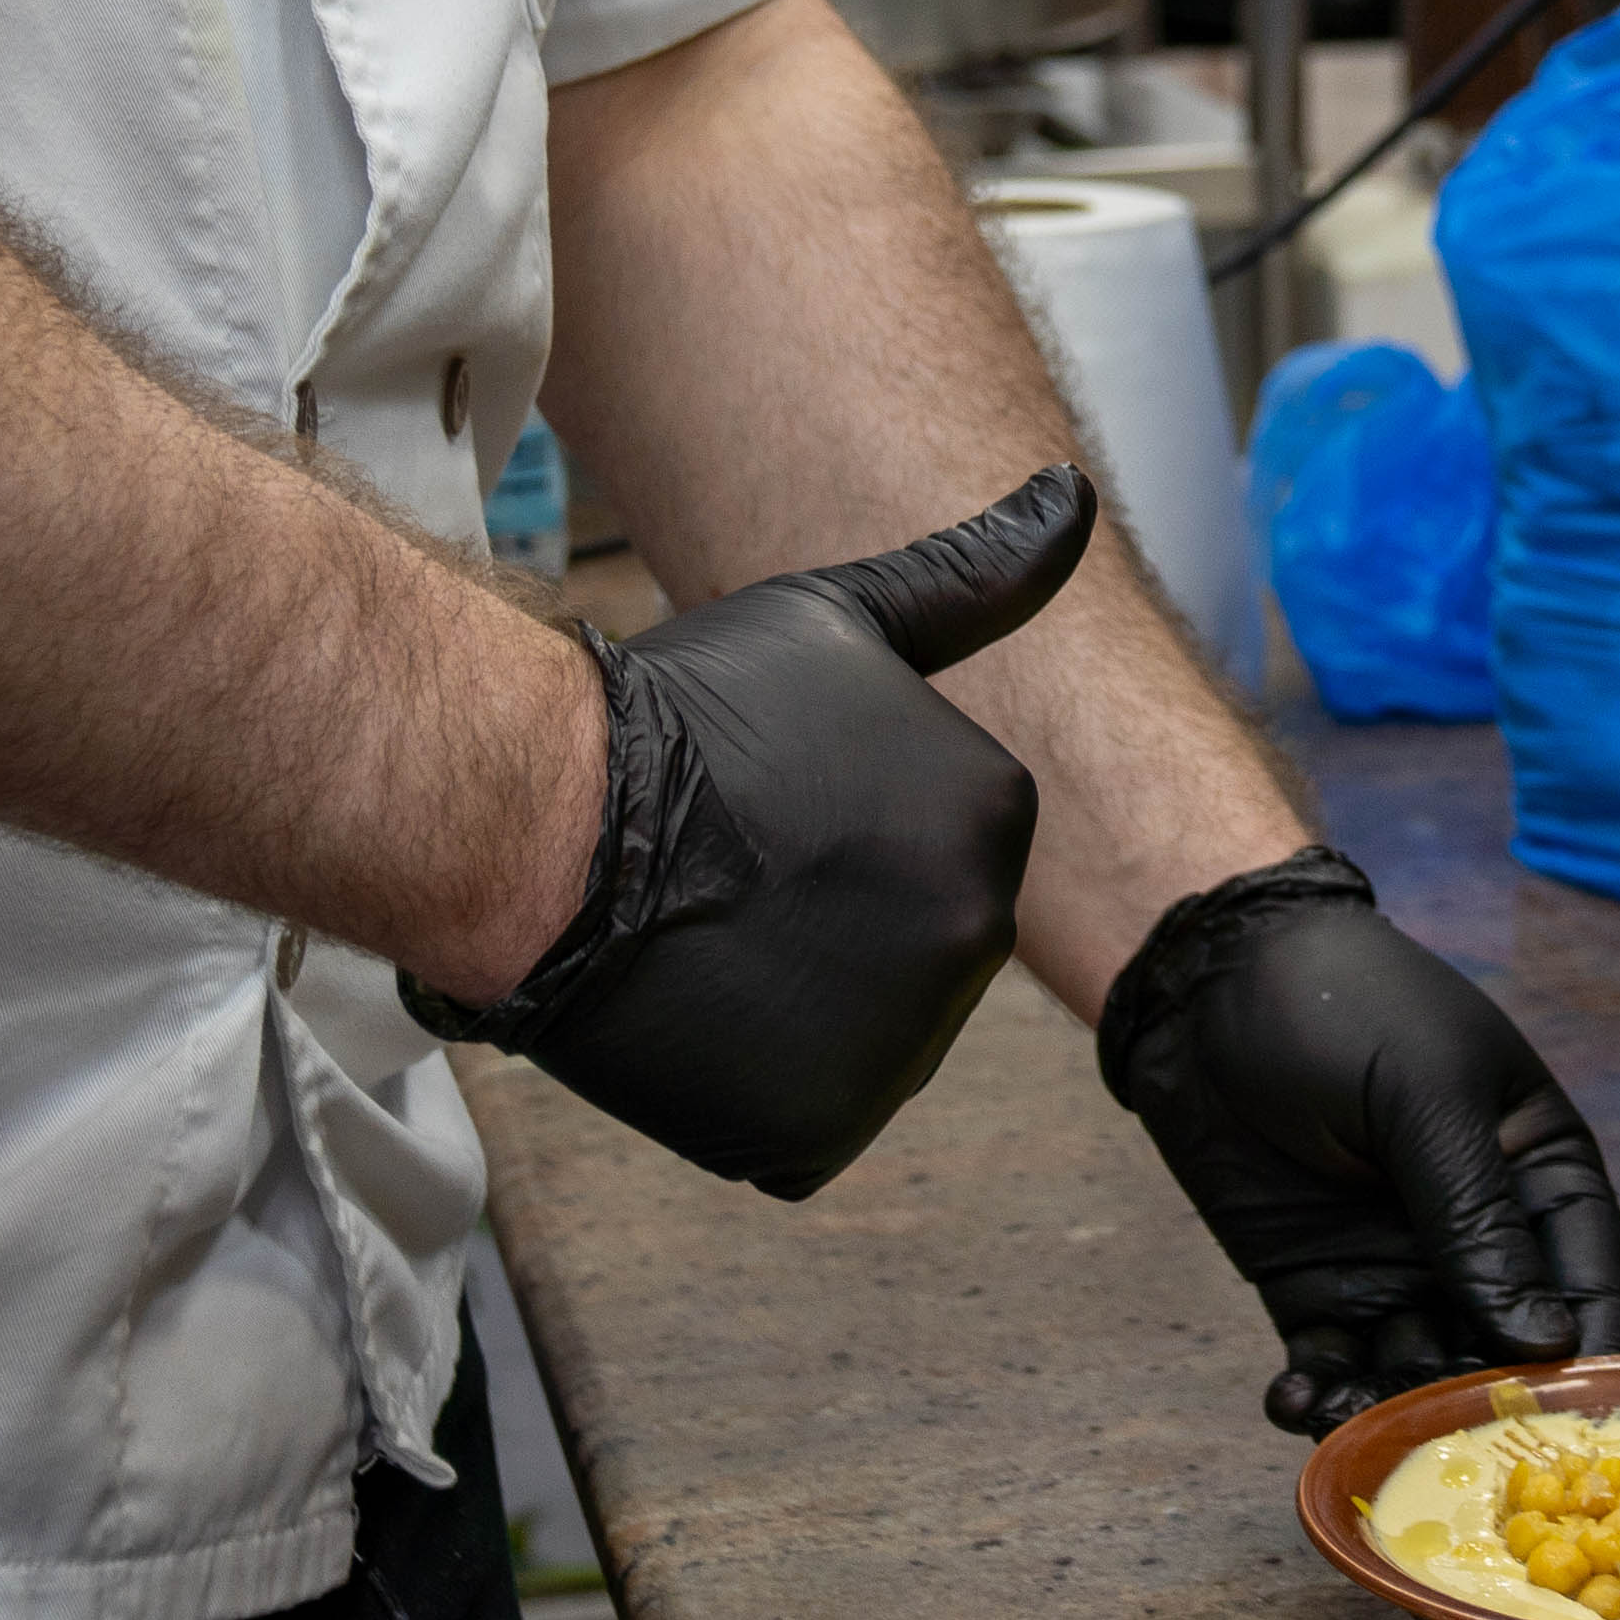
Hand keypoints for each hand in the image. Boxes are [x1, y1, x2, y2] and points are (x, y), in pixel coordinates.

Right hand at [406, 463, 1094, 1195]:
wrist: (543, 824)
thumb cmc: (684, 711)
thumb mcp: (843, 618)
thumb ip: (979, 573)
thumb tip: (1076, 489)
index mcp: (994, 812)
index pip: (934, 848)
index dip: (839, 831)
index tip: (771, 806)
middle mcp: (976, 932)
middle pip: (907, 948)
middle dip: (829, 924)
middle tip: (732, 877)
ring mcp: (904, 1042)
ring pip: (861, 1039)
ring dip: (792, 1011)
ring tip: (710, 945)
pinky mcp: (824, 1130)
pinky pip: (803, 1122)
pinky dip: (749, 1090)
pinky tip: (697, 1019)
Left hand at [1098, 851, 1619, 1429]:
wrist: (1201, 983)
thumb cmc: (1341, 1007)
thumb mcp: (1424, 1098)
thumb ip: (1478, 1222)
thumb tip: (1541, 1342)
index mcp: (1537, 1169)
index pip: (1587, 1278)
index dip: (1586, 1351)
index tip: (1572, 1420)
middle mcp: (1480, 1236)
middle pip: (1504, 1347)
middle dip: (1479, 1397)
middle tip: (1447, 1440)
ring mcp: (1396, 1268)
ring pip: (1417, 1371)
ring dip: (1394, 1409)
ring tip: (1356, 1422)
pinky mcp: (1316, 1290)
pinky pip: (1334, 1365)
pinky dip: (1320, 1396)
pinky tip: (1297, 1402)